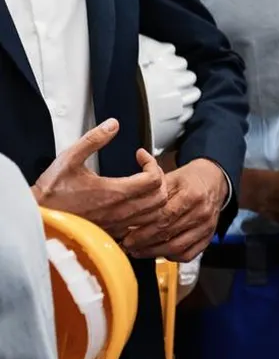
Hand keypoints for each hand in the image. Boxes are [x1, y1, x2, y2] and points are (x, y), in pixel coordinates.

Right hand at [31, 121, 166, 240]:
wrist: (38, 215)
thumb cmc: (51, 191)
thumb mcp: (70, 157)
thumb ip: (93, 139)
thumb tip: (113, 125)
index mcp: (114, 192)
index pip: (154, 179)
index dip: (152, 163)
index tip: (140, 156)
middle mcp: (120, 212)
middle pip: (161, 197)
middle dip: (159, 179)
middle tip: (146, 168)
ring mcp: (118, 225)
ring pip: (155, 214)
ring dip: (155, 197)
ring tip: (144, 184)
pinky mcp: (113, 233)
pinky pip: (141, 227)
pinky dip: (146, 214)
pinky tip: (136, 202)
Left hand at [123, 159, 228, 261]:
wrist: (214, 182)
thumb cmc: (189, 180)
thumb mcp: (171, 176)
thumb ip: (152, 180)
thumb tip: (137, 163)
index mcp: (191, 195)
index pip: (165, 216)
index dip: (143, 229)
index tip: (126, 234)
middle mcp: (201, 212)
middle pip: (169, 233)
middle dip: (144, 242)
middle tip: (127, 245)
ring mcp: (207, 227)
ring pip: (178, 247)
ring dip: (155, 252)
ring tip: (138, 251)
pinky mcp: (208, 237)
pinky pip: (189, 254)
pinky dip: (172, 257)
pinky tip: (159, 252)